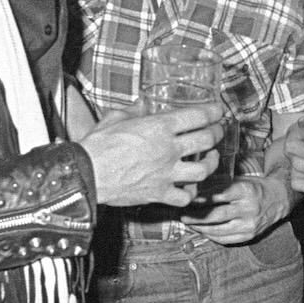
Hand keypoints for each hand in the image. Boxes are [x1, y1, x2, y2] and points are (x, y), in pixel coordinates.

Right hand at [78, 104, 222, 207]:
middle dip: (217, 134)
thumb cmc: (97, 146)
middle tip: (217, 132)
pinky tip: (189, 187)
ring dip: (211, 163)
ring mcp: (166, 173)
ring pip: (204, 170)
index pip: (198, 116)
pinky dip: (190, 193)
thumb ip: (133, 111)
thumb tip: (141, 105)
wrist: (85, 174)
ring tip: (210, 159)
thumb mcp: (115, 118)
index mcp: (159, 126)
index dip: (213, 112)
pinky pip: (185, 197)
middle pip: (207, 140)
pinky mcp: (160, 193)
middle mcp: (168, 149)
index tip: (218, 111)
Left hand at [183, 173, 292, 244]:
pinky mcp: (249, 235)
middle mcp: (249, 208)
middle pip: (217, 215)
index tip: (187, 199)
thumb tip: (194, 188)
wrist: (278, 200)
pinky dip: (211, 236)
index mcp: (246, 191)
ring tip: (189, 224)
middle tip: (183, 215)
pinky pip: (225, 239)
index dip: (201, 198)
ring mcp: (250, 224)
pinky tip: (202, 231)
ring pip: (219, 230)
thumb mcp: (240, 180)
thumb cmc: (254, 187)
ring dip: (201, 228)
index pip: (219, 196)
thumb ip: (220, 185)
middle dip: (197, 216)